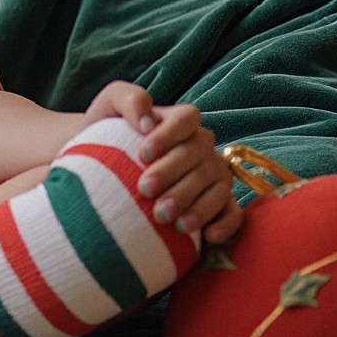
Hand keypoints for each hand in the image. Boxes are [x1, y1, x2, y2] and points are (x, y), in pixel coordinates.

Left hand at [82, 81, 242, 245]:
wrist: (103, 163)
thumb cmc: (108, 131)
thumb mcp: (111, 104)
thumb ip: (130, 100)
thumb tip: (148, 122)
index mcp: (181, 121)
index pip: (187, 119)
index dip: (168, 135)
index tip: (142, 153)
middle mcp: (202, 147)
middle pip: (198, 156)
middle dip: (172, 174)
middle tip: (145, 190)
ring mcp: (214, 175)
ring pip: (217, 187)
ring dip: (195, 204)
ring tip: (166, 218)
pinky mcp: (219, 203)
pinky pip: (233, 213)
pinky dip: (226, 224)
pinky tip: (208, 236)